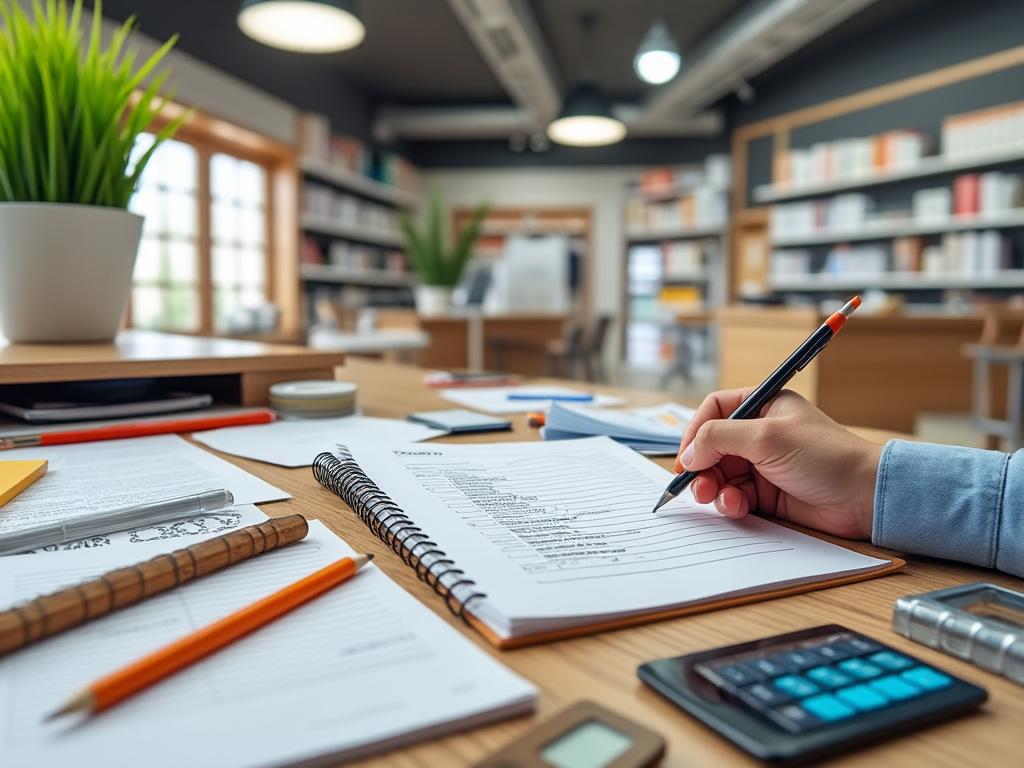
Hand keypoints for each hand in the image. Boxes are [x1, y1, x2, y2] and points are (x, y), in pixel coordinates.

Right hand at [675, 388, 882, 538]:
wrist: (864, 497)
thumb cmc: (825, 457)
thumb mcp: (767, 437)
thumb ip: (720, 438)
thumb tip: (689, 453)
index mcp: (764, 407)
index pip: (715, 410)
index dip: (695, 431)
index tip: (686, 455)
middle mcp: (761, 434)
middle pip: (712, 446)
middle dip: (702, 466)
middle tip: (696, 485)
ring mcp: (764, 465)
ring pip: (721, 474)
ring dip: (713, 487)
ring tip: (716, 498)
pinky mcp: (768, 494)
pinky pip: (736, 497)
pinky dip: (730, 503)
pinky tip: (738, 507)